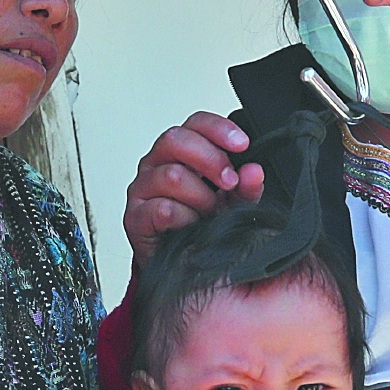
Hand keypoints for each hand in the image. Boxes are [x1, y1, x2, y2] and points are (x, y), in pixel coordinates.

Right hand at [125, 113, 264, 266]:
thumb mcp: (234, 203)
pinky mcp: (135, 217)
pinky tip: (192, 226)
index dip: (218, 129)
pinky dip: (185, 218)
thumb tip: (253, 171)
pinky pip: (163, 209)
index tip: (242, 145)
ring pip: (171, 175)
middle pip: (175, 139)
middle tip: (230, 182)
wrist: (185, 266)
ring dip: (200, 197)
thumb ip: (246, 187)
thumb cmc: (203, 226)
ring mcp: (143, 188)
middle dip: (210, 160)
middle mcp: (158, 163)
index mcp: (181, 151)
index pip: (195, 123)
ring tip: (209, 212)